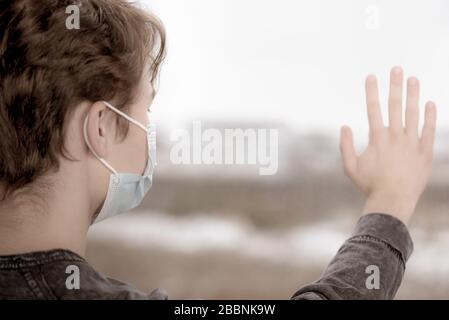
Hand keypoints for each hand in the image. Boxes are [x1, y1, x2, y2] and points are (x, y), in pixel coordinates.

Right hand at [339, 67, 436, 224]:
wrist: (393, 200)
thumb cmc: (369, 185)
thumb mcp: (350, 167)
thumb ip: (345, 146)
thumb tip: (343, 126)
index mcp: (377, 139)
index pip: (373, 109)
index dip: (371, 91)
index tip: (371, 76)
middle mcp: (395, 137)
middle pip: (395, 105)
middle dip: (395, 85)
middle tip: (396, 68)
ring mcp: (411, 143)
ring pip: (413, 113)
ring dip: (413, 94)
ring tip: (414, 78)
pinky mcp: (424, 153)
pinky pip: (429, 130)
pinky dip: (430, 116)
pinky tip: (430, 103)